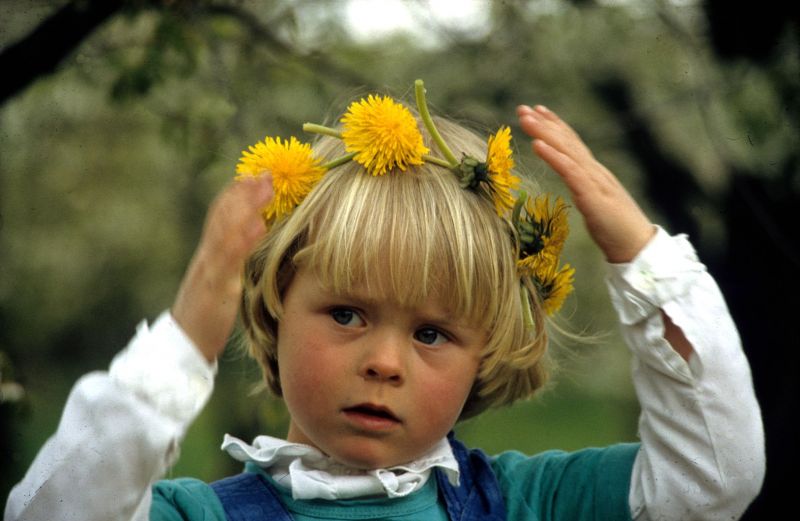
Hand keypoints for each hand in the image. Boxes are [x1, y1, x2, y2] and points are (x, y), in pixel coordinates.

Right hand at [172, 175, 272, 360]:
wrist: (181, 347)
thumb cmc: (205, 317)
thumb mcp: (220, 285)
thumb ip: (231, 263)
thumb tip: (251, 243)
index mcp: (209, 256)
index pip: (220, 216)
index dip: (236, 194)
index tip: (255, 174)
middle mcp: (207, 257)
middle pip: (222, 215)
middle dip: (244, 192)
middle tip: (265, 171)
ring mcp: (210, 270)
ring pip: (225, 230)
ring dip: (246, 206)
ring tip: (264, 186)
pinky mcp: (216, 289)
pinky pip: (229, 260)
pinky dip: (243, 240)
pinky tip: (258, 226)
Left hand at [517, 104, 654, 262]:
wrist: (637, 248)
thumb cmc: (616, 231)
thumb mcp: (596, 205)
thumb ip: (585, 190)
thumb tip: (573, 184)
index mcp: (595, 174)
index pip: (573, 144)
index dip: (556, 126)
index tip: (537, 112)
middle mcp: (595, 171)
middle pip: (568, 141)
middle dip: (545, 123)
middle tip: (522, 108)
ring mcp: (595, 181)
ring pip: (567, 150)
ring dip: (545, 133)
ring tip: (526, 119)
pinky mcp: (592, 195)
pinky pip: (570, 171)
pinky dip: (553, 155)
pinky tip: (537, 144)